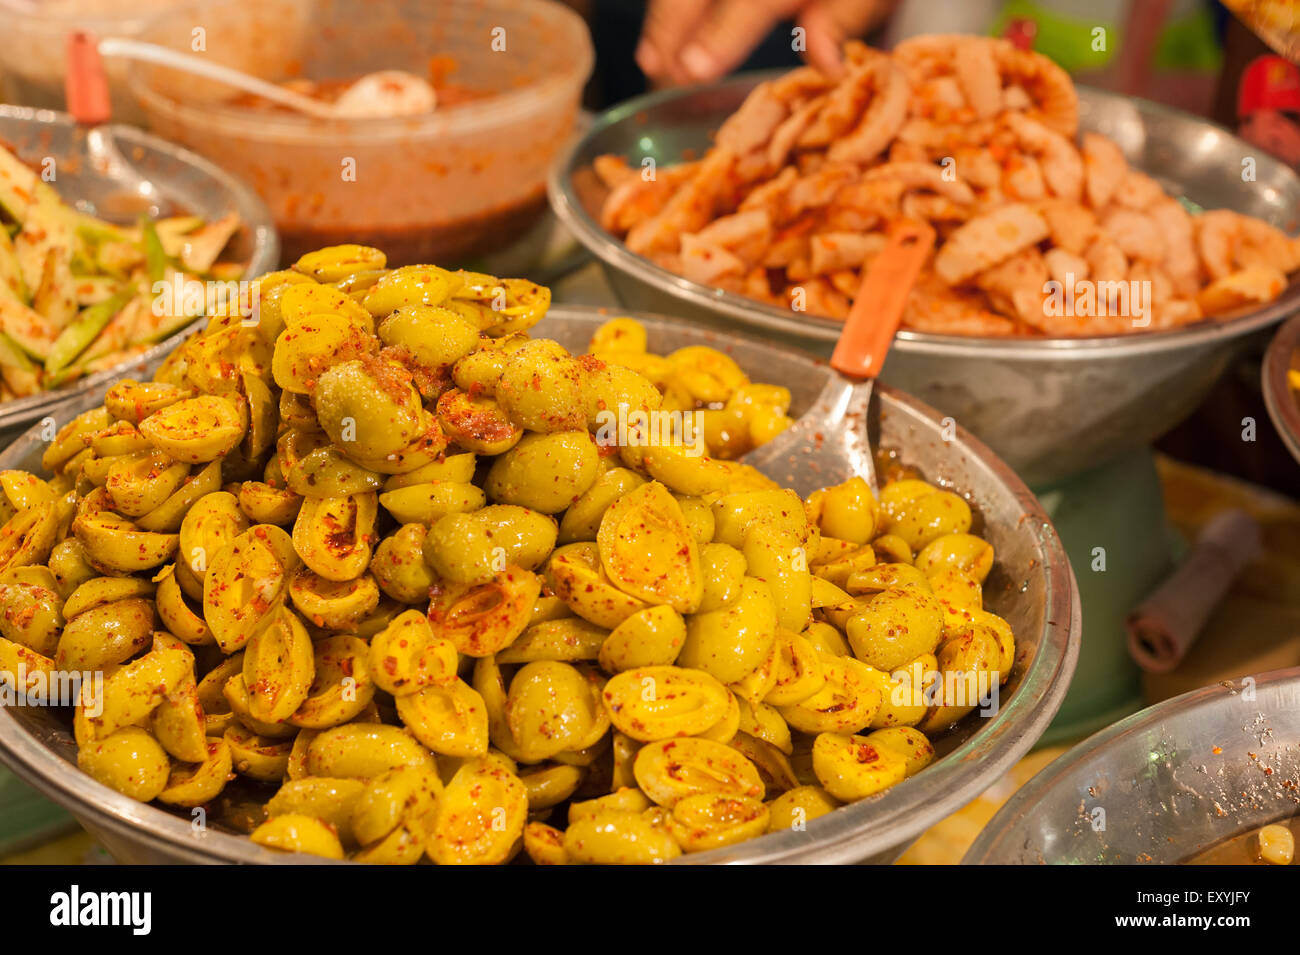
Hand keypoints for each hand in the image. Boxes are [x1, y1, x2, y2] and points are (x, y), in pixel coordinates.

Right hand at [636, 0, 895, 86]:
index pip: (750, 2)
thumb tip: (824, 61)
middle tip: (658, 71)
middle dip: (673, 26)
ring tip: (651, 60)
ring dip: (662, 18)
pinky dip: (666, 8)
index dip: (720, 36)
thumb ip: (842, 21)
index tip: (693, 70)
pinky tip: (658, 38)